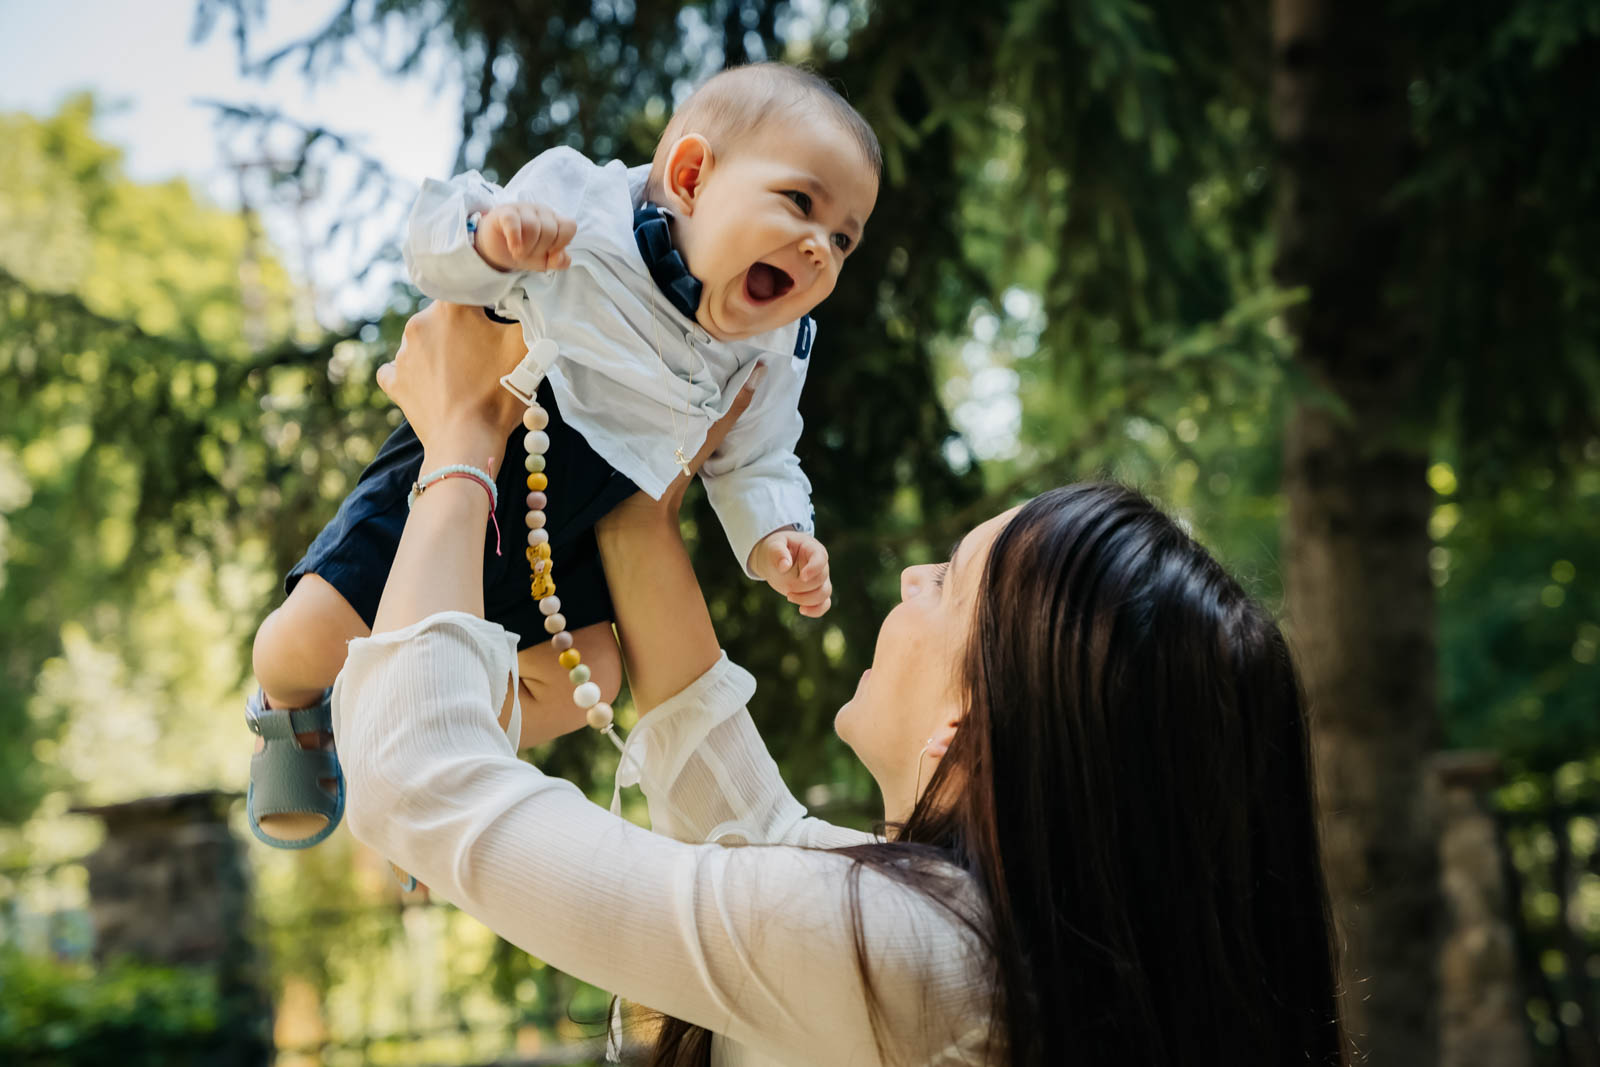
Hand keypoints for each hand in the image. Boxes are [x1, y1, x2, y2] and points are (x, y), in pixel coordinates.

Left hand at [375, 301, 528, 467]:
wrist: (466, 443)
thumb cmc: (497, 393)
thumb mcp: (524, 348)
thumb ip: (527, 315)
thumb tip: (525, 302)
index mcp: (450, 308)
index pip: (471, 290)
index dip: (489, 303)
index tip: (500, 321)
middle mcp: (419, 323)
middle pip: (447, 316)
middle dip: (464, 329)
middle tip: (485, 353)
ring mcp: (402, 354)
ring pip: (425, 340)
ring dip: (441, 350)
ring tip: (463, 375)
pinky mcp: (394, 381)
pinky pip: (399, 367)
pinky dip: (414, 372)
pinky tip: (430, 382)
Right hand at [475, 203, 575, 272]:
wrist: (497, 249)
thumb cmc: (524, 250)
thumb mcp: (544, 260)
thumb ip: (558, 261)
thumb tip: (563, 258)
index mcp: (555, 221)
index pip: (569, 226)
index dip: (562, 243)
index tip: (550, 253)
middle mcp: (542, 211)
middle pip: (550, 230)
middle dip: (539, 249)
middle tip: (528, 253)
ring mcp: (523, 209)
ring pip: (532, 227)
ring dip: (526, 247)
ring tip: (518, 252)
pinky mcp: (505, 212)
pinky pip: (513, 221)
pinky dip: (514, 238)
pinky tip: (513, 247)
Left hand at [750, 530, 831, 617]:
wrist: (775, 558)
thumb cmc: (776, 548)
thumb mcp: (773, 546)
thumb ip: (778, 552)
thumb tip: (784, 566)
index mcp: (812, 549)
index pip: (821, 558)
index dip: (814, 569)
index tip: (802, 577)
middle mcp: (820, 565)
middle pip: (821, 579)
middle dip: (803, 586)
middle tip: (786, 586)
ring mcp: (820, 580)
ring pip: (824, 594)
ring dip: (807, 600)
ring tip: (789, 597)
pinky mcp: (815, 592)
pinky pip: (824, 604)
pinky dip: (816, 610)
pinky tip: (802, 610)